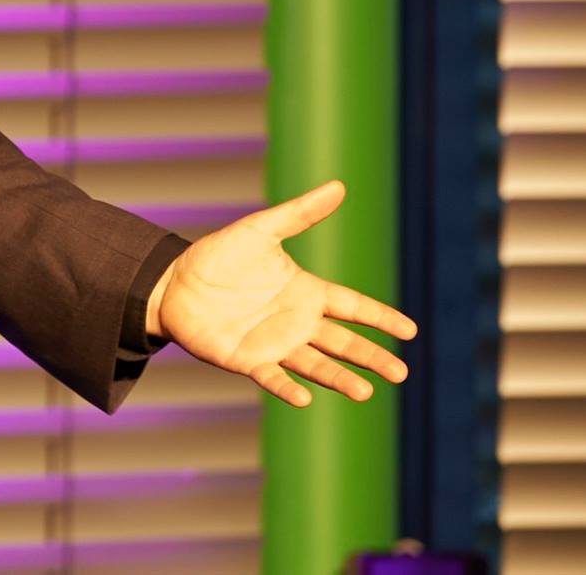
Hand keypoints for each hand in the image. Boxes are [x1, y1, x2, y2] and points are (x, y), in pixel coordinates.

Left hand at [146, 179, 417, 407]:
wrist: (174, 281)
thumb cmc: (220, 256)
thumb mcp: (261, 230)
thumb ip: (300, 213)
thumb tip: (339, 186)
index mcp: (306, 292)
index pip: (353, 306)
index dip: (381, 317)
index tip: (410, 331)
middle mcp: (296, 323)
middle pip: (343, 342)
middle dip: (372, 357)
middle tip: (401, 372)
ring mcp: (274, 344)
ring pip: (315, 365)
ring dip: (339, 378)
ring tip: (365, 392)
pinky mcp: (247, 359)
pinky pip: (272, 377)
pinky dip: (288, 387)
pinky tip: (305, 399)